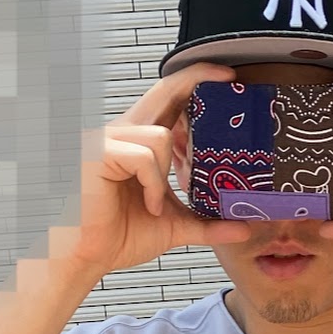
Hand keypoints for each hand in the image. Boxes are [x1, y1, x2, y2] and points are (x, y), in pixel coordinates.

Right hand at [56, 63, 250, 278]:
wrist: (88, 257)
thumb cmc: (118, 236)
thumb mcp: (175, 226)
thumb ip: (209, 223)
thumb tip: (244, 227)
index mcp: (140, 142)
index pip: (169, 99)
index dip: (196, 81)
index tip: (226, 76)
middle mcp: (124, 134)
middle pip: (164, 91)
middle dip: (197, 80)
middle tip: (228, 79)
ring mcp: (108, 140)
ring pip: (160, 135)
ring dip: (166, 174)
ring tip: (156, 202)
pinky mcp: (98, 153)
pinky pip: (144, 157)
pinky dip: (153, 185)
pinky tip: (147, 205)